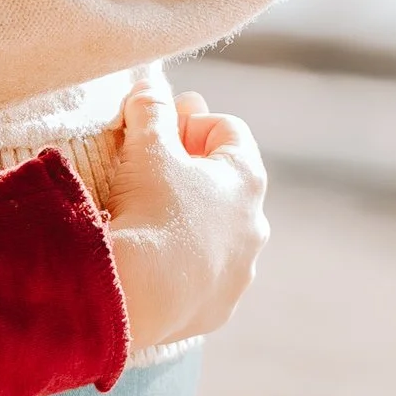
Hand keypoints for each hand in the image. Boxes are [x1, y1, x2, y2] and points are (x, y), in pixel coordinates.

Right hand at [91, 80, 266, 354]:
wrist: (140, 295)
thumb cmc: (151, 210)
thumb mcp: (147, 147)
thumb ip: (150, 108)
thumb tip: (149, 87)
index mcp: (246, 179)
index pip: (227, 130)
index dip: (189, 120)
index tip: (158, 128)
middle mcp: (255, 225)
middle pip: (224, 183)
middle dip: (189, 170)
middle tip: (148, 168)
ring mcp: (240, 271)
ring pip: (216, 233)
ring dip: (188, 220)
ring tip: (145, 219)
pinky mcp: (217, 308)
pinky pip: (202, 276)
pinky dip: (181, 263)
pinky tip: (150, 261)